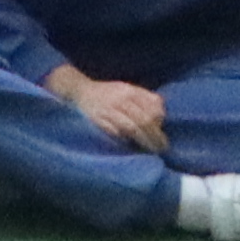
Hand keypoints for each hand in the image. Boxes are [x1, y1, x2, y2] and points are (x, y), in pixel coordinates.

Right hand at [49, 60, 175, 155]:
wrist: (78, 90)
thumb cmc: (106, 93)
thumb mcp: (126, 89)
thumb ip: (144, 98)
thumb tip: (161, 116)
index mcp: (129, 91)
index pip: (152, 107)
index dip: (160, 121)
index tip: (161, 132)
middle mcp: (120, 99)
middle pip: (143, 120)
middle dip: (155, 136)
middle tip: (161, 148)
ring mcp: (108, 110)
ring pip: (131, 128)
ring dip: (143, 141)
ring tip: (150, 151)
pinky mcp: (97, 120)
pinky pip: (115, 133)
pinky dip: (125, 140)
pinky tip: (130, 146)